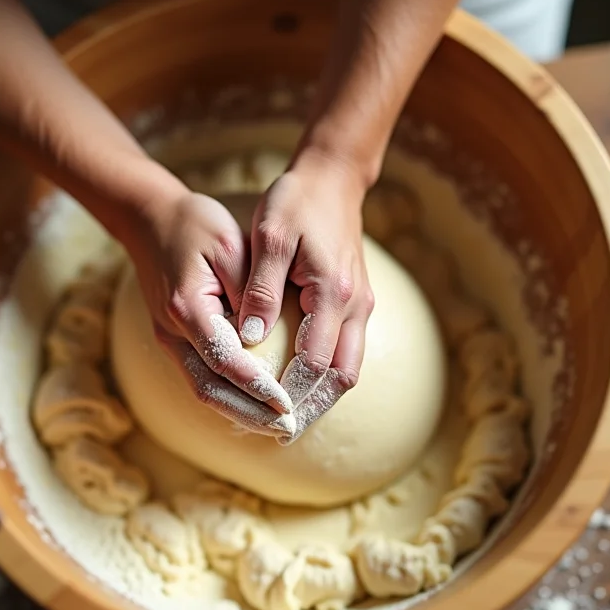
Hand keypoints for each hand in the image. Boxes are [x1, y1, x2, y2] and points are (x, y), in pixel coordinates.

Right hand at [118, 178, 294, 437]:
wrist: (150, 219)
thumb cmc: (194, 225)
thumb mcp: (229, 244)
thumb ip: (248, 288)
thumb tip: (264, 335)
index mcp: (188, 308)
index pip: (225, 361)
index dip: (257, 387)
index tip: (287, 404)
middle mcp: (172, 331)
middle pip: (210, 389)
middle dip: (250, 414)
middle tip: (288, 428)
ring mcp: (169, 338)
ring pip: (202, 389)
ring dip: (239, 412)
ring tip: (275, 425)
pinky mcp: (174, 339)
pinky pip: (200, 377)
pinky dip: (227, 396)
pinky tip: (253, 405)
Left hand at [238, 151, 374, 442]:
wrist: (333, 177)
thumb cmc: (297, 201)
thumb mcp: (270, 237)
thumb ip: (260, 289)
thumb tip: (248, 338)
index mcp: (332, 292)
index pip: (314, 362)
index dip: (292, 394)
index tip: (268, 418)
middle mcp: (355, 304)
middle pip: (341, 376)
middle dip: (314, 407)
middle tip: (283, 432)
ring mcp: (360, 302)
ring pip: (349, 366)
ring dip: (323, 396)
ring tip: (293, 416)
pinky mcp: (357, 299)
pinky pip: (348, 349)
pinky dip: (328, 374)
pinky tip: (304, 382)